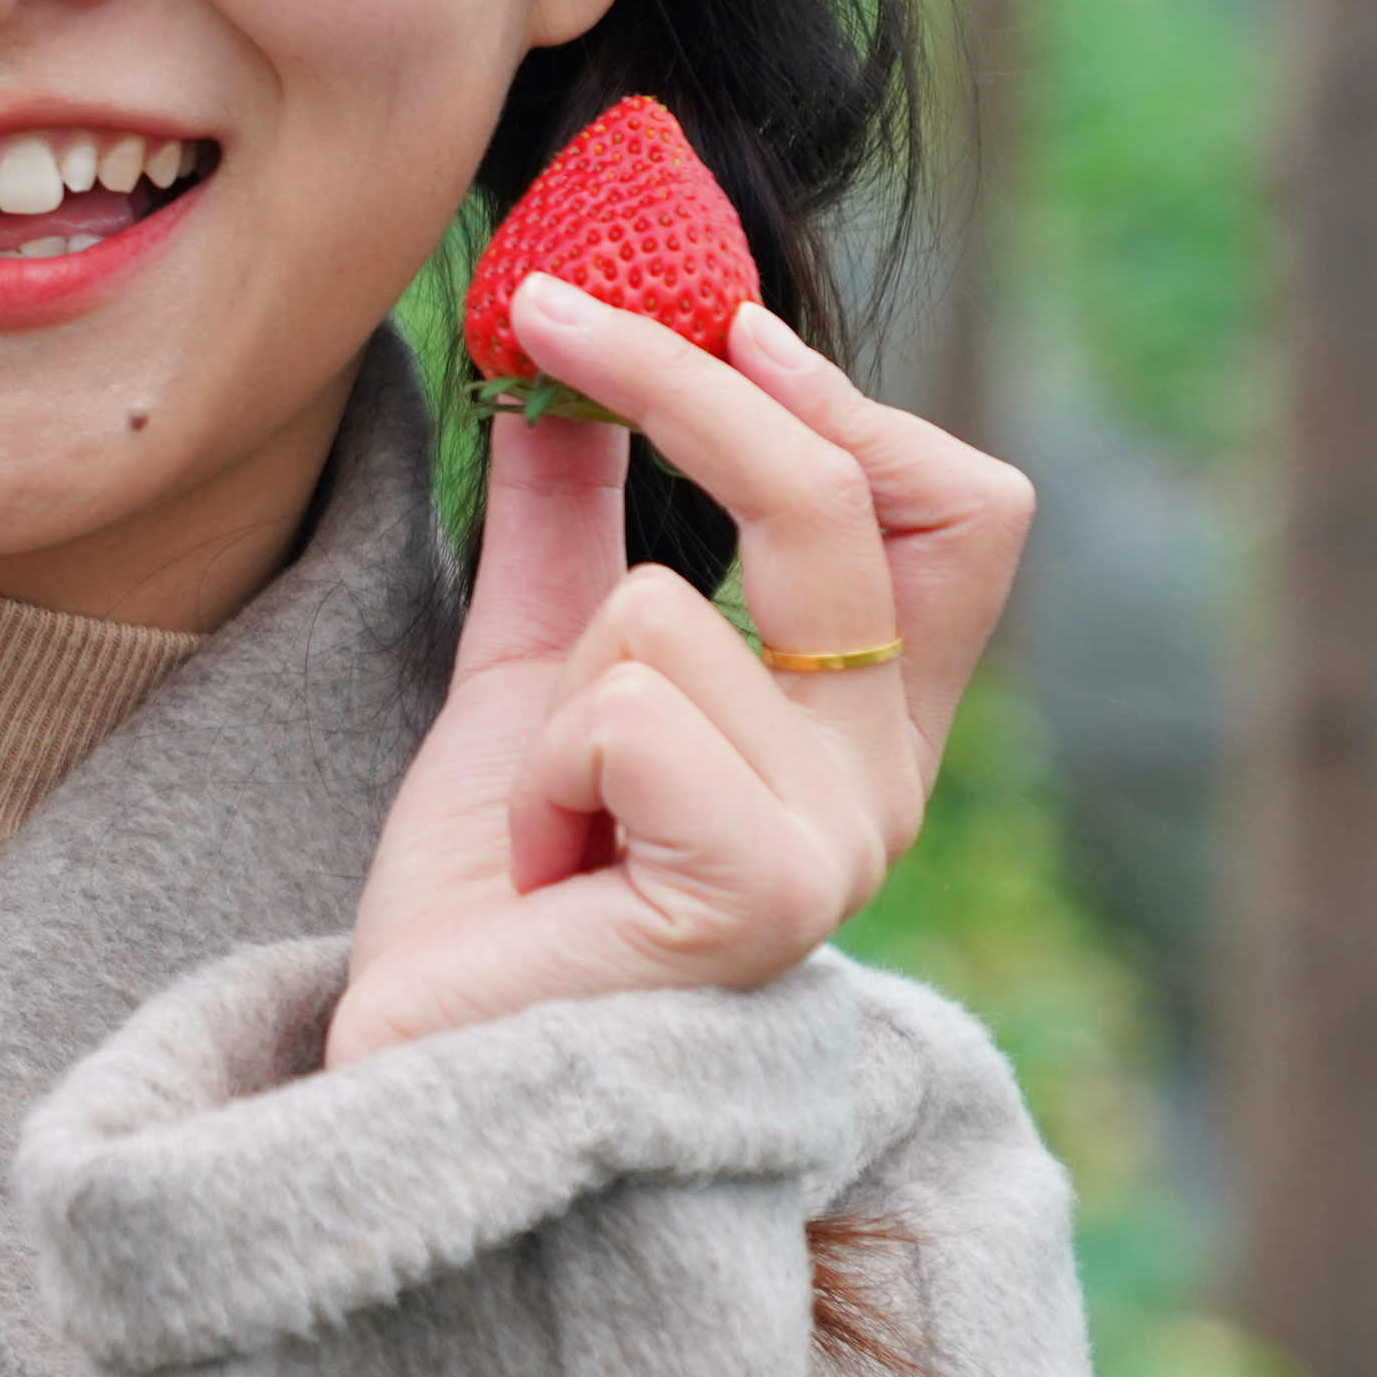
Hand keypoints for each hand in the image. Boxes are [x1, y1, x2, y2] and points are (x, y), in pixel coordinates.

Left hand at [324, 281, 1034, 1066]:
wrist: (417, 1067)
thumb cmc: (489, 903)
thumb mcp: (530, 676)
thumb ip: (567, 528)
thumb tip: (558, 365)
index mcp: (858, 734)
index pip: (958, 514)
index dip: (843, 394)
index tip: (706, 309)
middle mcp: (879, 790)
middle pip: (838, 497)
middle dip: (678, 381)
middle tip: (550, 315)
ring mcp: (837, 848)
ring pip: (665, 614)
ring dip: (548, 706)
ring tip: (543, 828)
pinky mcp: (763, 894)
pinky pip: (628, 710)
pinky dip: (538, 775)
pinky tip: (544, 874)